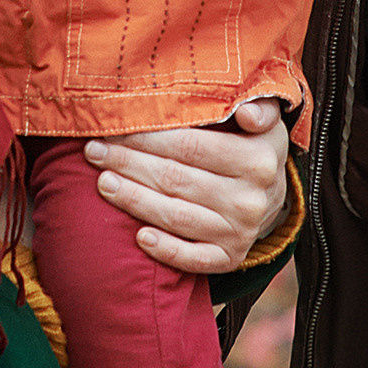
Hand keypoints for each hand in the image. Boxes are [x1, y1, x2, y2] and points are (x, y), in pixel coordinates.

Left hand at [85, 97, 289, 273]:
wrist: (272, 195)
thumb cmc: (253, 145)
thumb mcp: (265, 120)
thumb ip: (259, 107)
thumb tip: (245, 113)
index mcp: (257, 159)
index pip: (190, 146)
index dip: (148, 137)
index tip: (114, 128)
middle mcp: (250, 199)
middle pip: (176, 179)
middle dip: (129, 163)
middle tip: (94, 152)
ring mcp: (239, 232)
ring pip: (176, 216)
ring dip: (134, 200)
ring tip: (103, 182)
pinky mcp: (229, 258)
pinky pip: (193, 259)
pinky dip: (165, 250)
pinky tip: (139, 238)